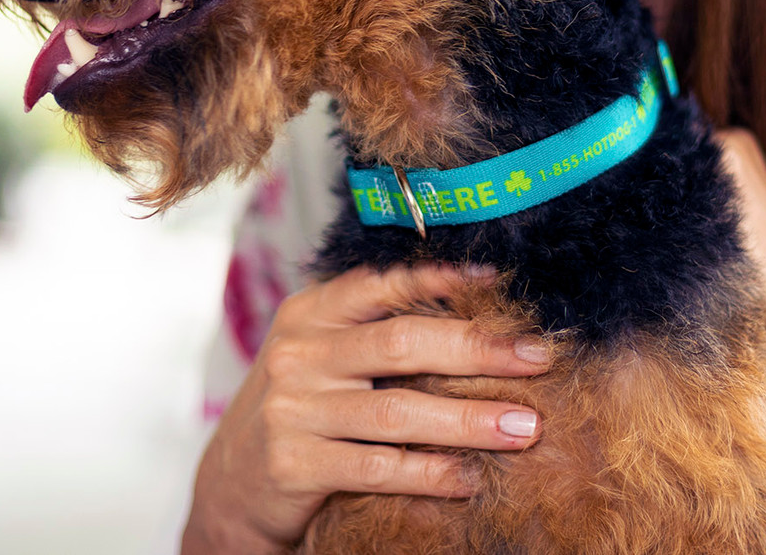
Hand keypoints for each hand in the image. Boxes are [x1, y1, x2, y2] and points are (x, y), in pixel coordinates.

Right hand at [181, 263, 550, 554]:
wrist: (228, 486)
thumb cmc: (299, 407)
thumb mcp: (321, 352)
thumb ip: (376, 327)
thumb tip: (474, 305)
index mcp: (311, 312)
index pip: (386, 283)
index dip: (446, 279)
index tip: (502, 283)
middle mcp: (300, 352)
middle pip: (403, 342)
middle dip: (479, 349)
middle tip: (537, 357)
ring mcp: (294, 410)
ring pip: (398, 411)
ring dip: (470, 420)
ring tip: (525, 426)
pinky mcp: (294, 465)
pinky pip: (379, 468)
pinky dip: (431, 473)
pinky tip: (471, 477)